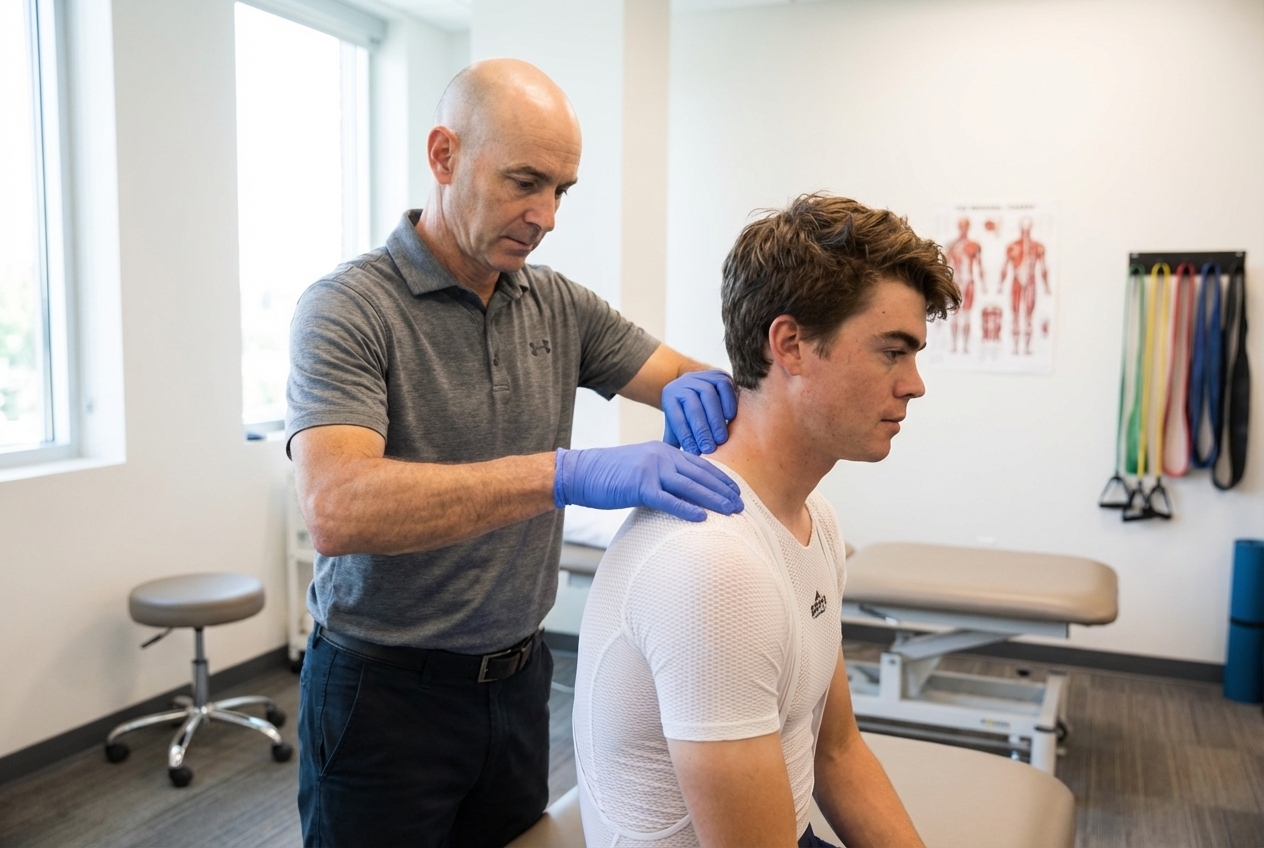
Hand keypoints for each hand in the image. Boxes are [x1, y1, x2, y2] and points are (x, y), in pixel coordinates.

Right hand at [554, 443, 743, 522]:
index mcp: (663, 450)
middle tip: (742, 505)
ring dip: (713, 500)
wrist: (580, 473)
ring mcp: (651, 470)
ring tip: (731, 512)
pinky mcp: (639, 486)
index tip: (736, 491)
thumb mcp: (641, 466)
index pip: (699, 465)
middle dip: (723, 490)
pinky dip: (686, 508)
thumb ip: (662, 473)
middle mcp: (661, 456)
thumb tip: (681, 489)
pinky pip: (668, 500)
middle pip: (700, 475)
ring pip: (690, 486)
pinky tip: (702, 518)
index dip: (720, 478)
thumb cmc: (609, 474)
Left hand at [662, 370, 737, 454]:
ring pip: (708, 396)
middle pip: (693, 407)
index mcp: (670, 396)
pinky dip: (728, 403)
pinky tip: (730, 419)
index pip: (677, 417)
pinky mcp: (719, 375)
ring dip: (715, 420)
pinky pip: (724, 387)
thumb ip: (675, 440)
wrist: (696, 386)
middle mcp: (684, 384)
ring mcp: (702, 377)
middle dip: (701, 430)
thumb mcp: (676, 425)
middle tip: (709, 449)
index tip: (694, 452)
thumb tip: (672, 462)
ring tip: (720, 439)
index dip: (685, 435)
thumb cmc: (686, 413)